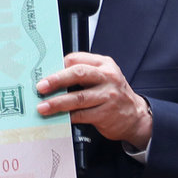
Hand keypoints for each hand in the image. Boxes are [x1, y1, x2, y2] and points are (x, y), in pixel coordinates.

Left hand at [35, 52, 152, 149]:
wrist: (135, 116)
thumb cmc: (113, 95)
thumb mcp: (103, 77)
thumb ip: (83, 74)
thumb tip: (52, 78)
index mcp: (104, 64)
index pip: (77, 59)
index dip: (58, 65)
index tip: (43, 72)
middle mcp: (108, 77)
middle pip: (79, 73)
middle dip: (56, 80)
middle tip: (41, 87)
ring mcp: (108, 96)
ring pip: (78, 97)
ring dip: (57, 103)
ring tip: (44, 107)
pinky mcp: (106, 114)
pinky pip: (82, 115)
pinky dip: (68, 117)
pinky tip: (59, 118)